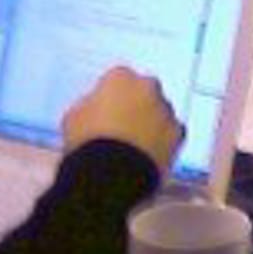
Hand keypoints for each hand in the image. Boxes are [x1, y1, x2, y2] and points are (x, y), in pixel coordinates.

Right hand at [61, 66, 182, 171]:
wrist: (111, 175)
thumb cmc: (88, 143)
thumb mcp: (74, 116)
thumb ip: (90, 105)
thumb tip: (96, 109)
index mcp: (120, 77)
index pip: (117, 79)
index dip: (110, 96)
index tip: (104, 110)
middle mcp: (148, 87)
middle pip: (144, 92)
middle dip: (136, 105)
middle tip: (122, 127)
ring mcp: (166, 110)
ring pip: (160, 112)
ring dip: (151, 123)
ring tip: (133, 146)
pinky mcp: (179, 134)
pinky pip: (171, 134)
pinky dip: (163, 142)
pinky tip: (148, 155)